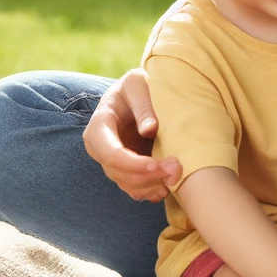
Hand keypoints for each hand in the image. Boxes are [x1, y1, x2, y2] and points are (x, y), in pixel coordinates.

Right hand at [82, 68, 181, 202]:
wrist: (139, 92)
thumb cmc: (138, 85)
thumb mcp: (139, 84)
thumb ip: (144, 106)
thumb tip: (150, 129)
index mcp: (100, 125)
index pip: (110, 152)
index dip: (132, 163)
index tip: (156, 164)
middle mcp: (101, 146)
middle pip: (119, 171)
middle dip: (147, 175)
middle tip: (177, 168)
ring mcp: (112, 160)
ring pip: (126, 183)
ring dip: (150, 186)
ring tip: (175, 178)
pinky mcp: (125, 167)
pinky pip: (134, 187)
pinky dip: (149, 191)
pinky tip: (166, 188)